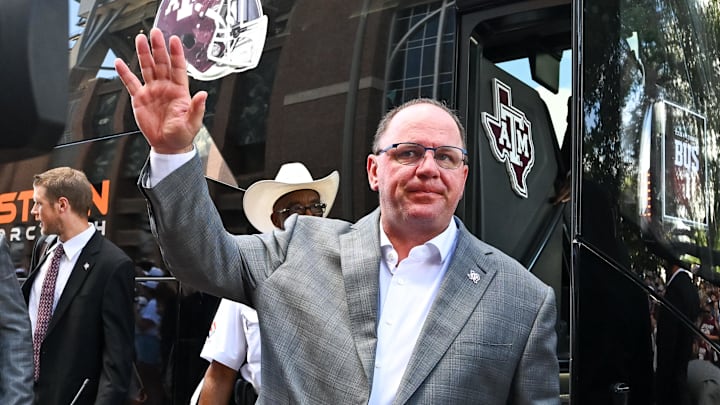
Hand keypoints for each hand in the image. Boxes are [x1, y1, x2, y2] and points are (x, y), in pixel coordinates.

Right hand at [114, 28, 206, 153]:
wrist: (168, 145)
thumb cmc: (182, 135)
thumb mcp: (193, 122)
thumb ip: (197, 108)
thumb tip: (203, 95)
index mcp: (180, 91)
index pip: (178, 68)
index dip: (176, 54)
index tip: (174, 40)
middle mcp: (166, 87)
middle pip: (161, 63)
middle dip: (158, 48)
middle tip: (155, 33)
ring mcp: (152, 91)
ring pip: (147, 68)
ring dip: (144, 54)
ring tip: (140, 39)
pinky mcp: (140, 98)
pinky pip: (131, 83)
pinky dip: (125, 73)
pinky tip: (120, 63)